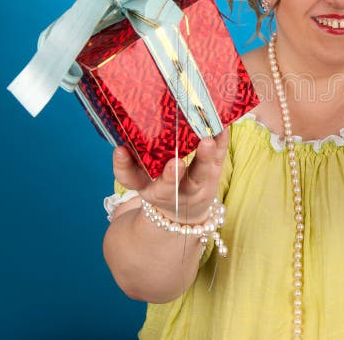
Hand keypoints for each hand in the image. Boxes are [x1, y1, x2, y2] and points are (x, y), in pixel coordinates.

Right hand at [112, 130, 228, 223]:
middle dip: (171, 176)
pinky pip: (219, 161)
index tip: (120, 150)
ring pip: (199, 176)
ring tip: (207, 142)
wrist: (184, 214)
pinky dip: (221, 144)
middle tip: (176, 162)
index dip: (123, 166)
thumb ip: (132, 164)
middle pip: (170, 187)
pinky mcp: (213, 178)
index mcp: (148, 189)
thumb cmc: (160, 188)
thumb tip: (125, 136)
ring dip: (204, 158)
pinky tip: (223, 128)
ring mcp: (194, 187)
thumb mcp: (143, 182)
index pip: (131, 180)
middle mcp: (171, 192)